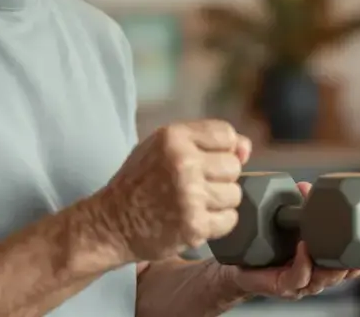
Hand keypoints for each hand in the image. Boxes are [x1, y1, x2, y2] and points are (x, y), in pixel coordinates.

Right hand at [94, 119, 251, 261]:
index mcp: (173, 137)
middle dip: (219, 177)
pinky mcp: (195, 225)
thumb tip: (246, 147)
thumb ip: (205, 141)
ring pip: (234, 194)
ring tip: (193, 203)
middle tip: (195, 186)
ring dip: (219, 202)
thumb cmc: (139, 182)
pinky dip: (217, 223)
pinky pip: (229, 220)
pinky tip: (195, 219)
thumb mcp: (163, 148)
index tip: (206, 161)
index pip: (226, 134)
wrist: (113, 223)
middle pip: (233, 166)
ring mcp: (190, 195)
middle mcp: (183, 162)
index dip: (221, 149)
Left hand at [224, 182, 359, 298]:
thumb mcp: (285, 224)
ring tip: (342, 244)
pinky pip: (297, 277)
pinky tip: (305, 249)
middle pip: (348, 272)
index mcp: (324, 262)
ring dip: (337, 262)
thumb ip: (297, 206)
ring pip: (327, 278)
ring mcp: (302, 283)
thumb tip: (305, 186)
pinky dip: (303, 263)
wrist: (234, 266)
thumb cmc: (265, 246)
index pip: (357, 261)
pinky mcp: (282, 286)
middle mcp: (318, 276)